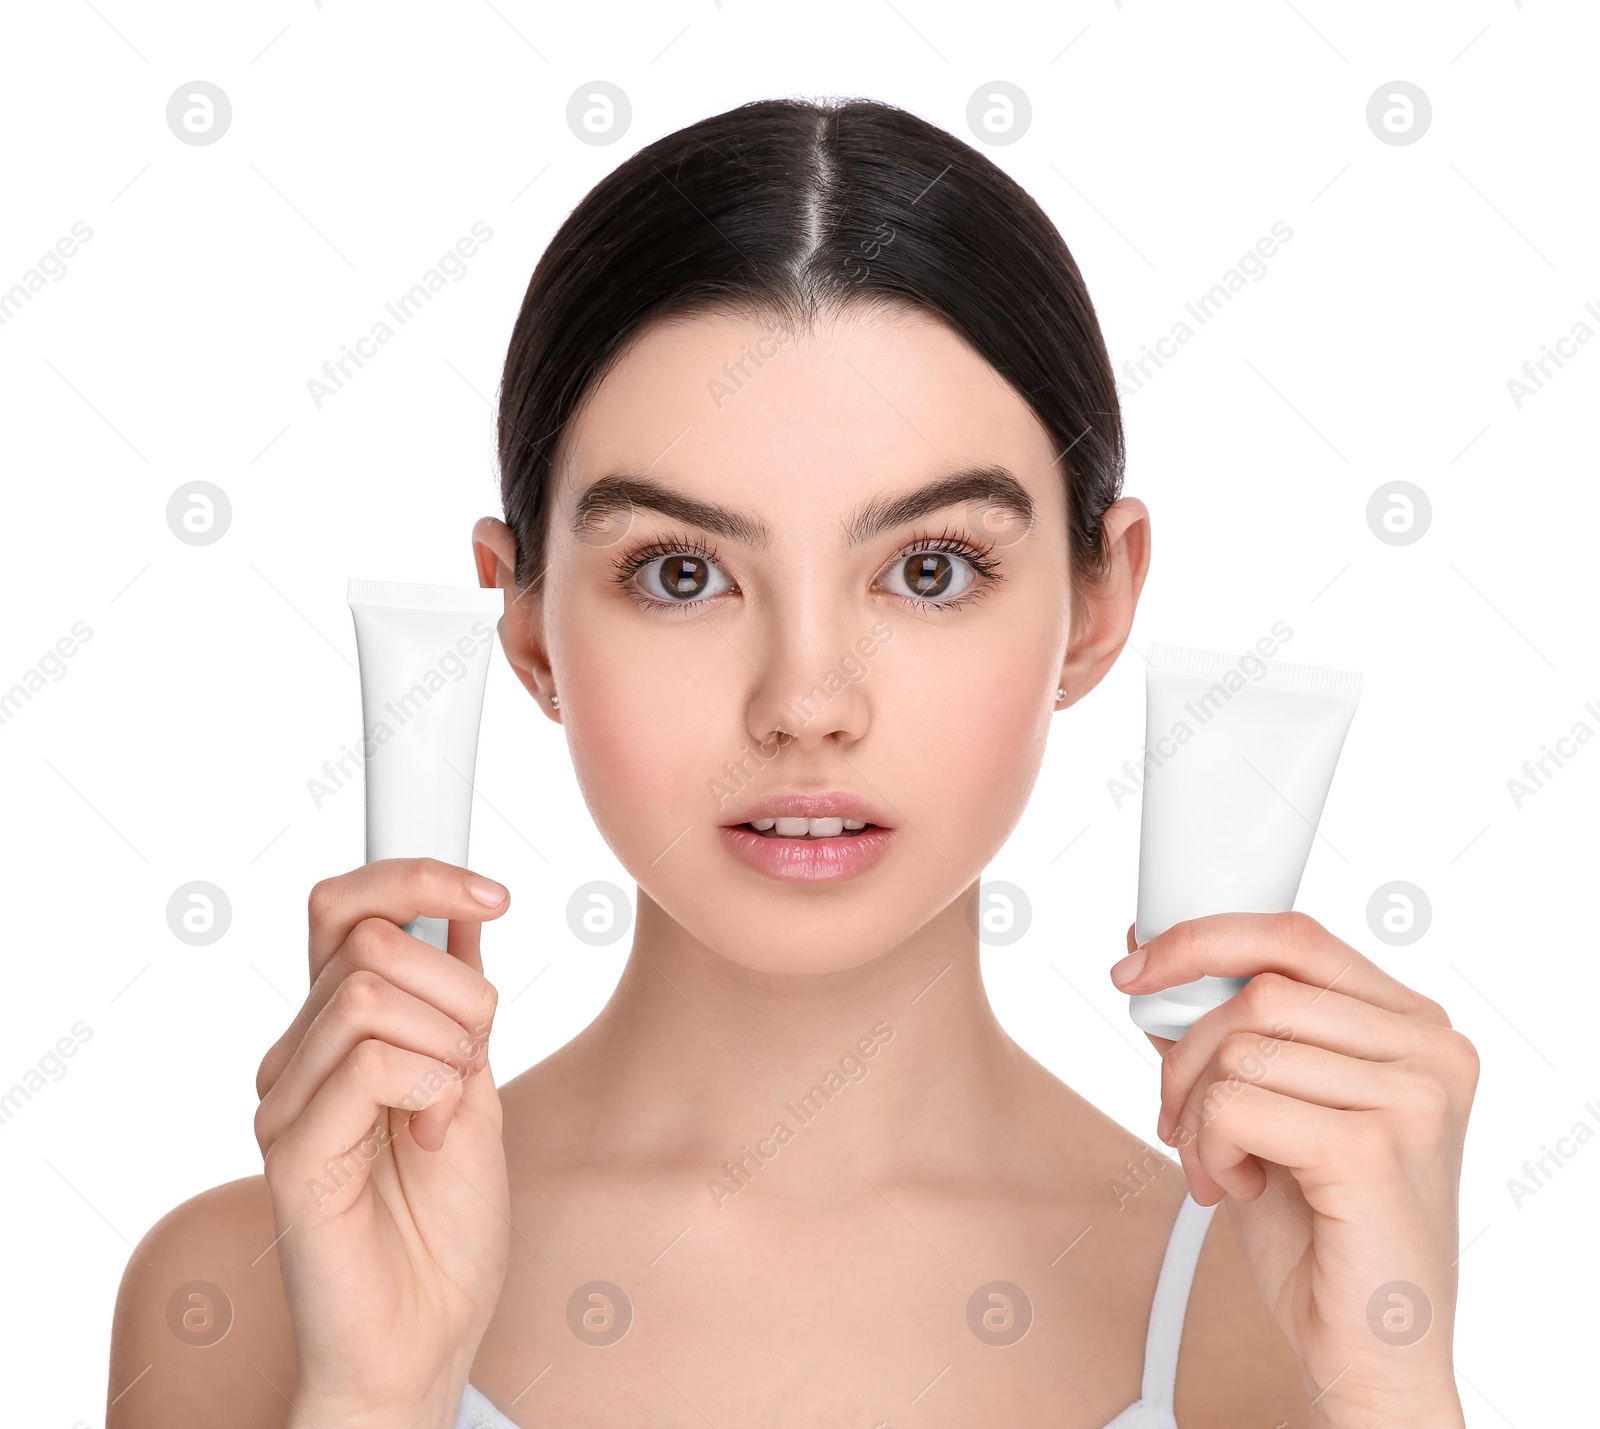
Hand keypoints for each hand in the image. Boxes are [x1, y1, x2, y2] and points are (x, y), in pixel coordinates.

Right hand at [255, 858, 511, 1426]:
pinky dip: (431, 1087)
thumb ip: (457, 999)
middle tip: (476, 1061)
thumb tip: (466, 907)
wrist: (428, 1330)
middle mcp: (297, 1052)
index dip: (416, 877)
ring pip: (372, 994)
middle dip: (459, 987)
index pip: (345, 907)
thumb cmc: (448, 1220)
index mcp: (338, 1028)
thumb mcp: (472, 1081)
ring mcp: (284, 1098)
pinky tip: (433, 1137)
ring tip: (450, 1110)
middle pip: (369, 938)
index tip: (496, 896)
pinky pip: (369, 1062)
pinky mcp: (288, 1149)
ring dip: (449, 1044)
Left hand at [1111, 912, 1477, 1426]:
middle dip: (1186, 1054)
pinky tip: (1237, 1186)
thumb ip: (1224, 1029)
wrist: (1368, 1351)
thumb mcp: (1268, 1108)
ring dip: (1196, 1112)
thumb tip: (1144, 944)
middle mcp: (1430, 1051)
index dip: (1201, 941)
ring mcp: (1412, 1098)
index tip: (1133, 970)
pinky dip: (1209, 1146)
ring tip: (1215, 1165)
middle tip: (1175, 1119)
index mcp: (1414, 1026)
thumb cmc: (1323, 1233)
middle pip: (1258, 992)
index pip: (1295, 937)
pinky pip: (1238, 1105)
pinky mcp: (1375, 1149)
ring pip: (1242, 1048)